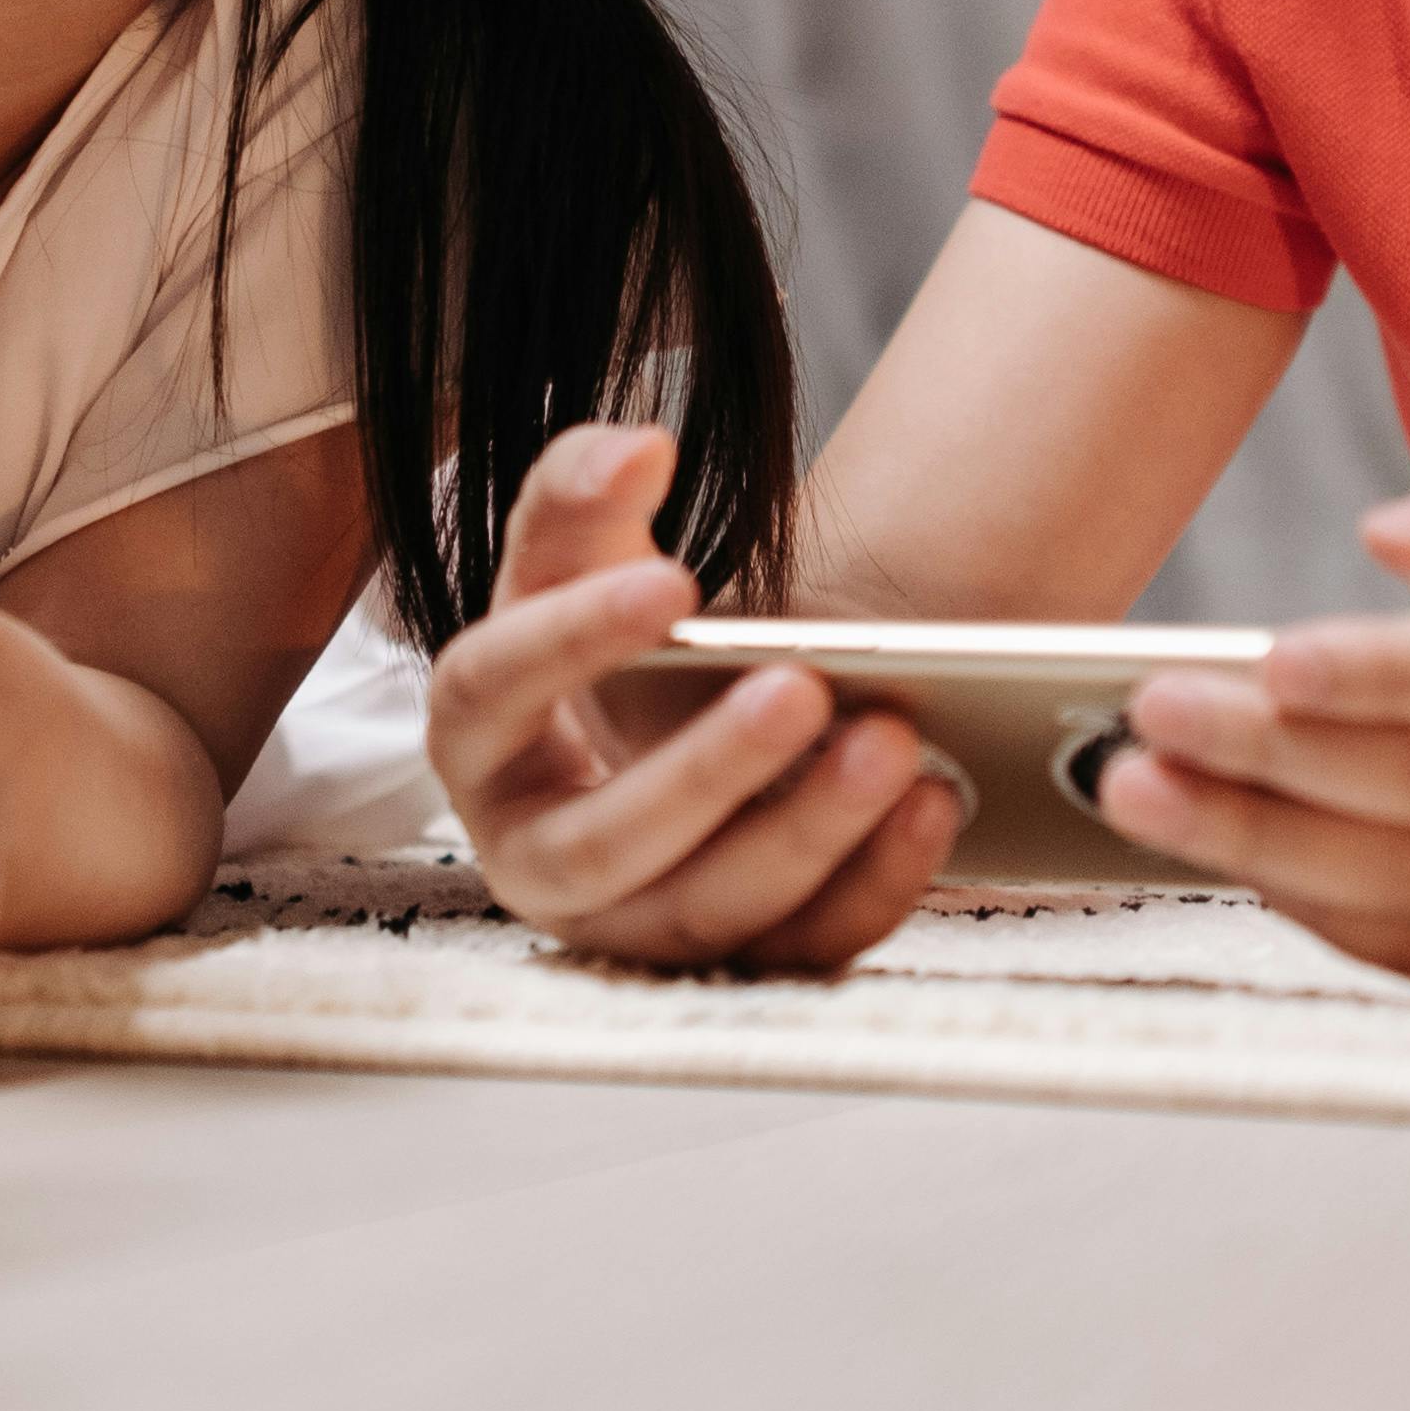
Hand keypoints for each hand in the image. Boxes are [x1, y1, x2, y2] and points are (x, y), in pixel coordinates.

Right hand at [425, 425, 963, 970]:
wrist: (673, 733)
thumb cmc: (608, 644)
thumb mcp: (579, 559)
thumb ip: (583, 489)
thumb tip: (636, 448)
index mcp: (477, 744)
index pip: (487, 692)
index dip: (569, 642)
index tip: (671, 581)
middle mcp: (536, 857)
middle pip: (604, 840)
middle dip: (707, 771)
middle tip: (802, 685)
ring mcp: (632, 926)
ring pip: (710, 911)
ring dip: (806, 834)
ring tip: (895, 742)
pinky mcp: (728, 963)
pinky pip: (797, 952)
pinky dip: (871, 884)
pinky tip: (931, 804)